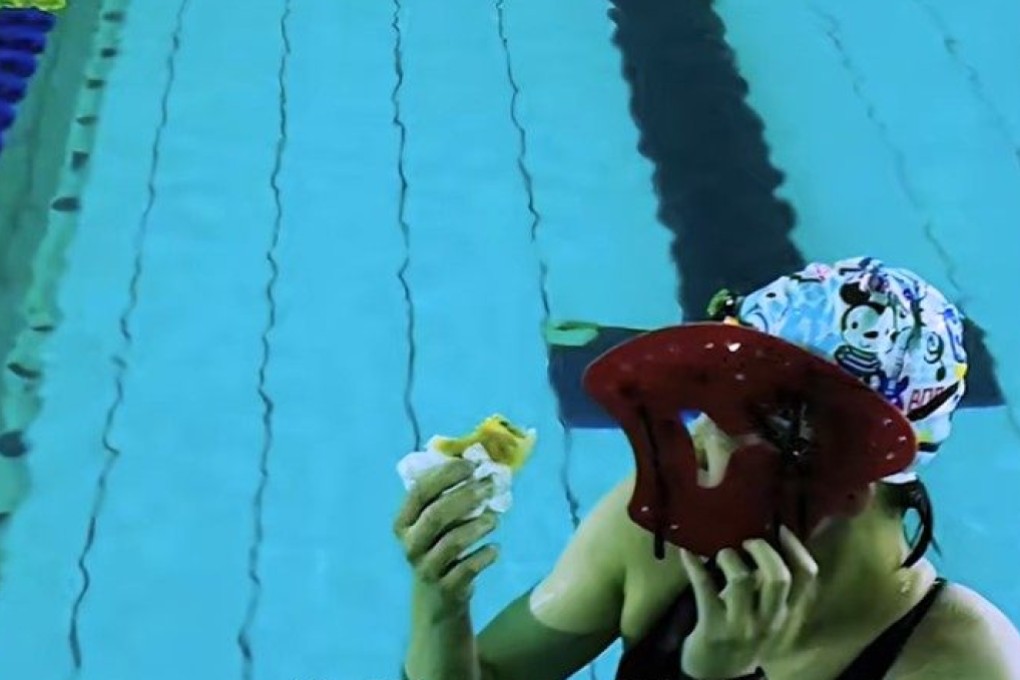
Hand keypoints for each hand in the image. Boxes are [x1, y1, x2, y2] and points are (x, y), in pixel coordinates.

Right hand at [393, 459, 500, 608]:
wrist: (436, 603)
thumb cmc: (438, 551)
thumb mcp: (435, 526)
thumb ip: (448, 498)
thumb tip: (478, 463)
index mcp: (404, 522)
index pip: (419, 491)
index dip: (446, 475)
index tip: (472, 465)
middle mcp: (410, 544)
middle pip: (436, 515)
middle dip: (466, 496)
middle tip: (490, 486)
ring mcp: (426, 568)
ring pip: (451, 542)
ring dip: (477, 526)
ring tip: (495, 519)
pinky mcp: (445, 589)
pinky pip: (466, 569)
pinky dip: (483, 556)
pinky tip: (495, 549)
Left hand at [679, 525, 818, 678]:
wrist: (719, 677)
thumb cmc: (742, 635)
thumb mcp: (766, 616)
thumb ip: (769, 587)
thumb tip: (764, 542)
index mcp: (786, 614)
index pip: (806, 578)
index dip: (796, 548)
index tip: (780, 529)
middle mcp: (769, 620)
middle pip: (778, 577)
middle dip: (762, 550)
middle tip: (746, 542)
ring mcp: (741, 626)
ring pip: (741, 581)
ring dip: (729, 558)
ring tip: (722, 555)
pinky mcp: (712, 628)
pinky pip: (703, 588)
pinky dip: (694, 566)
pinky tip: (687, 554)